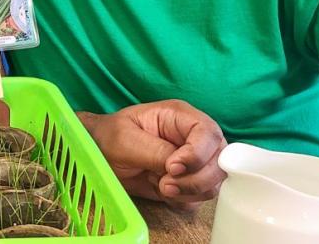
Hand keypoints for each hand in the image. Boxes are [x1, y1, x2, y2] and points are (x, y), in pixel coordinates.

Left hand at [78, 100, 225, 210]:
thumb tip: (178, 166)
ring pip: (213, 181)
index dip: (197, 153)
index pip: (208, 132)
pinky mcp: (187, 181)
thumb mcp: (125, 140)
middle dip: (196, 178)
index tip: (172, 167)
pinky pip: (199, 197)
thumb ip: (155, 150)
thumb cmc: (108, 137)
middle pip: (219, 160)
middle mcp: (192, 137)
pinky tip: (162, 192)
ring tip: (160, 186)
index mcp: (179, 117)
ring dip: (188, 191)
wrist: (99, 156)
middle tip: (165, 184)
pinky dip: (183, 200)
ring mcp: (193, 161)